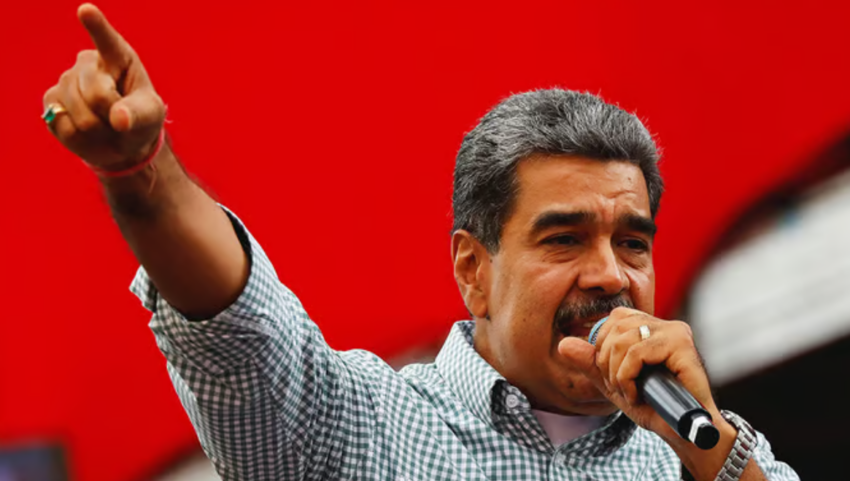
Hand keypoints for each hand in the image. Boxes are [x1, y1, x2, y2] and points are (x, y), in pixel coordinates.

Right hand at [43, 4, 164, 170]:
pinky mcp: (51, 102)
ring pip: (79, 115)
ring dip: (98, 131)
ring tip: (106, 127)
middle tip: (120, 121)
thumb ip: (137, 115)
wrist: (122, 142)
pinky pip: (64, 127)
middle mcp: (87, 63)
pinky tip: (89, 133)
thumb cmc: (140, 120)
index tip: (86, 10)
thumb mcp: (150, 116)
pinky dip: (81, 140)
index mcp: (118, 57)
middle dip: (112, 117)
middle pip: (96, 95)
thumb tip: (118, 119)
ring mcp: (65, 81)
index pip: (107, 40)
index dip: (96, 26)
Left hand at [557, 307, 720, 444]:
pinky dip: (628, 378)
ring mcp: (675, 333)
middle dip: (607, 363)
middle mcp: (666, 325)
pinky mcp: (682, 345)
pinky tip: (636, 395)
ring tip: (629, 393)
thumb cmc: (654, 407)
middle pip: (615, 328)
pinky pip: (637, 353)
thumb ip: (591, 363)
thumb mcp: (614, 383)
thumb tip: (564, 344)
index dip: (604, 349)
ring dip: (617, 374)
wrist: (684, 433)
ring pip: (624, 341)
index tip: (614, 378)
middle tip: (620, 388)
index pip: (614, 319)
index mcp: (652, 328)